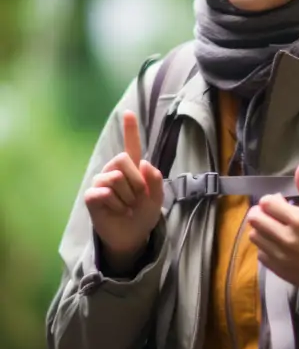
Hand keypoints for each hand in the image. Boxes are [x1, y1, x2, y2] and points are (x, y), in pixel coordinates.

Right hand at [84, 111, 163, 268]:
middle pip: (122, 159)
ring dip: (127, 197)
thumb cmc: (142, 214)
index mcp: (132, 168)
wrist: (132, 235)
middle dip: (135, 181)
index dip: (130, 129)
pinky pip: (105, 193)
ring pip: (115, 178)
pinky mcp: (92, 195)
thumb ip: (155, 180)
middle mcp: (114, 171)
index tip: (129, 112)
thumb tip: (143, 162)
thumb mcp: (157, 198)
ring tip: (127, 207)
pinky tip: (118, 212)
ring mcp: (101, 182)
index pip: (131, 145)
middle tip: (137, 198)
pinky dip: (117, 206)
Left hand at [247, 160, 298, 296]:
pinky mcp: (275, 268)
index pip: (266, 202)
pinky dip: (265, 247)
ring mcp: (278, 254)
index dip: (271, 200)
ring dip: (261, 230)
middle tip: (272, 216)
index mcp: (298, 220)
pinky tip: (277, 246)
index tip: (280, 204)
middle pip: (254, 218)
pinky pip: (259, 253)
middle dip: (261, 213)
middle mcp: (285, 237)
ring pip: (254, 235)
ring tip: (274, 230)